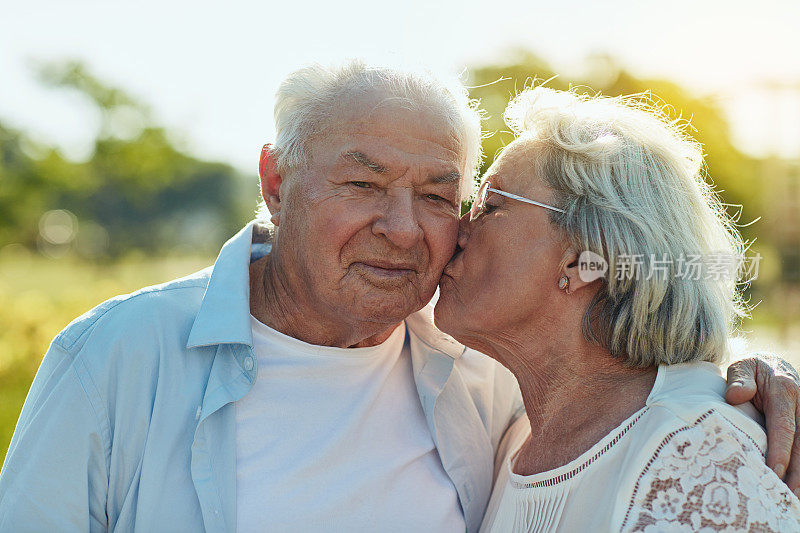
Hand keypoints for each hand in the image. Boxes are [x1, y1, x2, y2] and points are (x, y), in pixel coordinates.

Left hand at [725, 354, 799, 493]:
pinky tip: (795, 486)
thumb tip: (736, 396)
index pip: (784, 427)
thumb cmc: (752, 370)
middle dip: (795, 472)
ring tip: (792, 498)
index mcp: (785, 392)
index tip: (773, 471)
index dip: (780, 451)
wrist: (770, 364)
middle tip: (785, 495)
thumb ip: (739, 380)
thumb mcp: (742, 366)